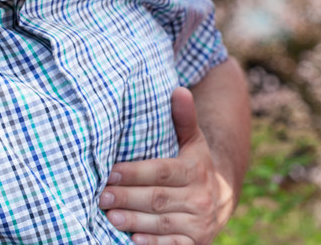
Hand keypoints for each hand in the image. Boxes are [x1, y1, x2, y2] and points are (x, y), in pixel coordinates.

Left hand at [98, 87, 234, 244]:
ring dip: (134, 220)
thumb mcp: (193, 142)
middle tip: (100, 195)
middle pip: (158, 198)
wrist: (220, 201)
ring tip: (109, 216)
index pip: (163, 171)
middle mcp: (201, 198)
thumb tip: (178, 89)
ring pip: (162, 222)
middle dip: (127, 197)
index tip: (111, 171)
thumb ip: (184, 119)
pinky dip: (153, 243)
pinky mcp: (195, 243)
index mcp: (197, 170)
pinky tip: (132, 239)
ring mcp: (199, 223)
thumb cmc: (195, 167)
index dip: (136, 172)